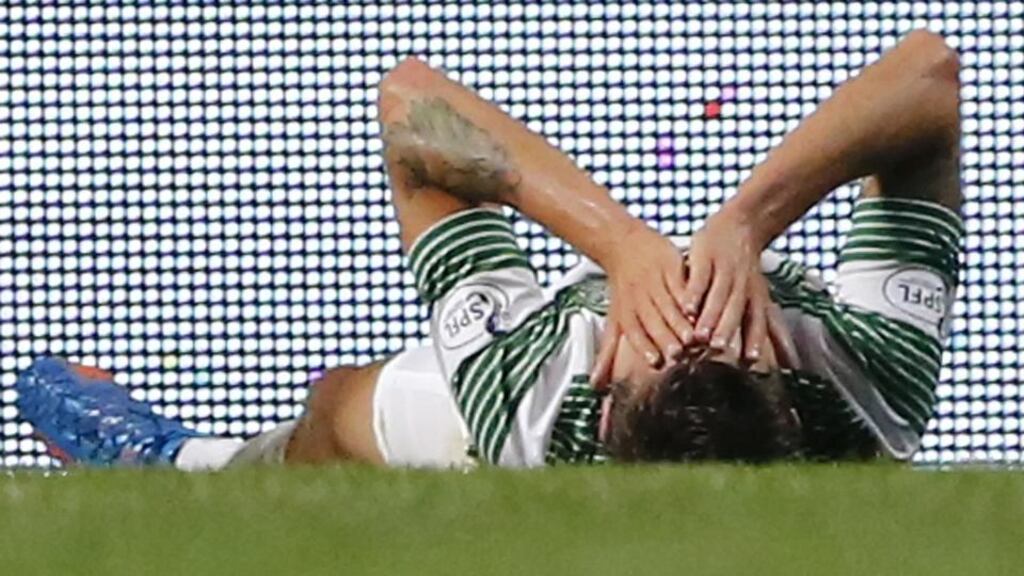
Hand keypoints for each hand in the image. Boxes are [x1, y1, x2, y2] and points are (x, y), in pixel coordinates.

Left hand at [589, 224, 692, 388]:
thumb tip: (595, 383)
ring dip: (680, 322)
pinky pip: (680, 284)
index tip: (655, 362)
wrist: (624, 245)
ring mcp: (655, 282)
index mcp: (627, 311)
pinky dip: (689, 297)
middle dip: (665, 338)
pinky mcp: (670, 267)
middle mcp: (640, 298)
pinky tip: (699, 307)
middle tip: (678, 354)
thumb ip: (607, 352)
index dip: (644, 347)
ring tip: (693, 336)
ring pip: (668, 306)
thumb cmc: (622, 287)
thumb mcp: (613, 318)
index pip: (635, 332)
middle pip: (653, 322)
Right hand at [679, 211, 772, 361]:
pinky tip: (686, 308)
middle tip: (717, 348)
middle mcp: (741, 286)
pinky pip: (699, 278)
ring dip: (708, 316)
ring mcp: (724, 271)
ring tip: (699, 335)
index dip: (753, 340)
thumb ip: (770, 331)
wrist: (742, 226)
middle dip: (726, 329)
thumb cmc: (748, 272)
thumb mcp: (763, 299)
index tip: (749, 361)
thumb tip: (789, 363)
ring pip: (718, 296)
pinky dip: (693, 293)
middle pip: (734, 311)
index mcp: (755, 298)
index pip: (756, 322)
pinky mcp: (705, 258)